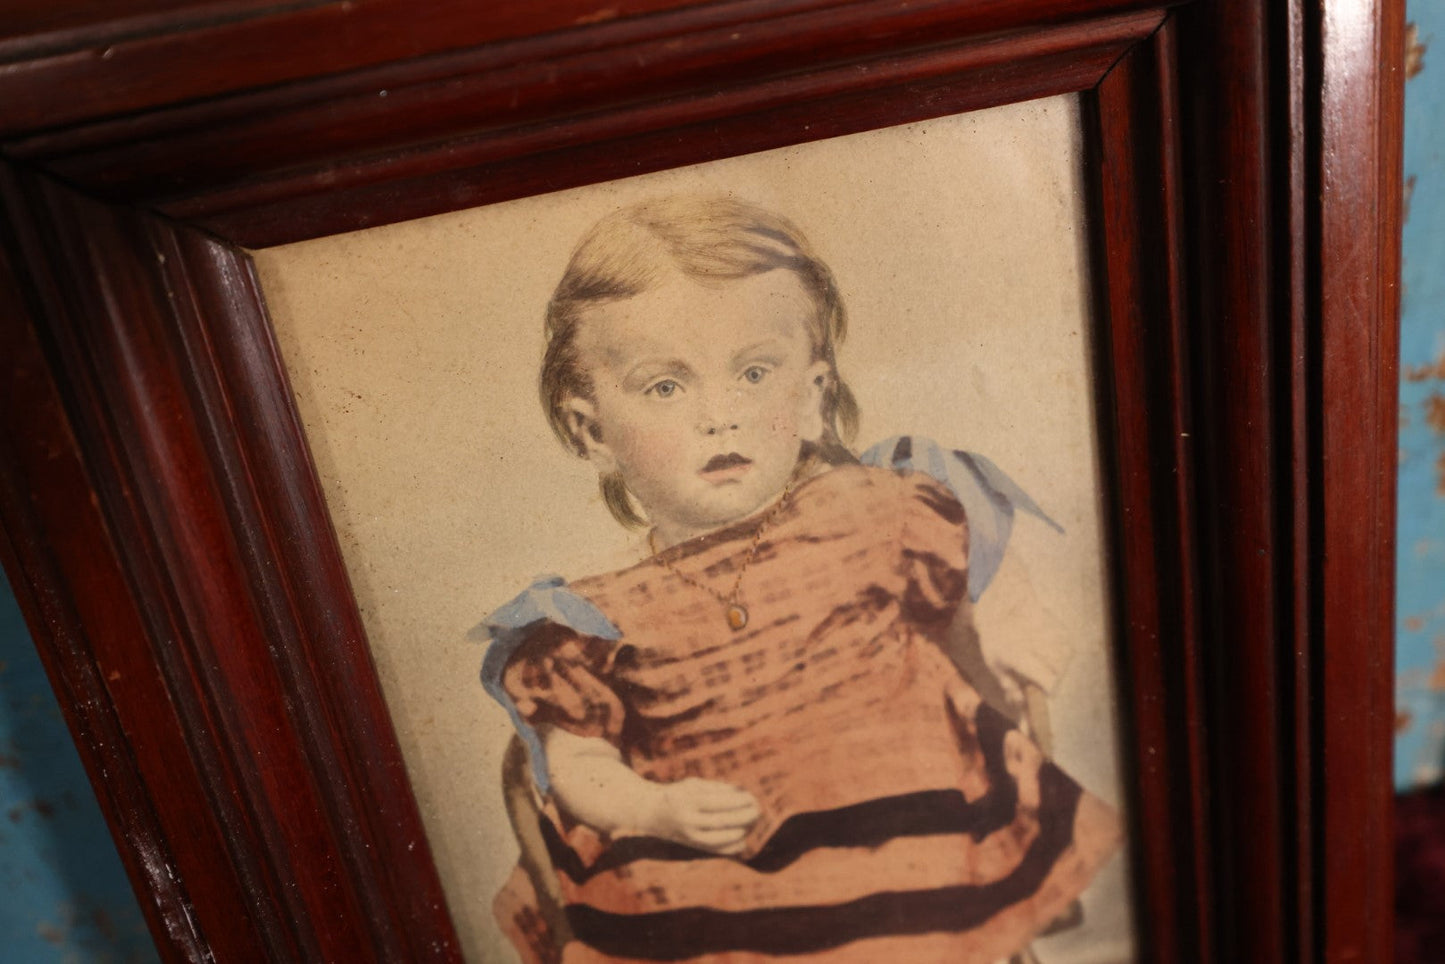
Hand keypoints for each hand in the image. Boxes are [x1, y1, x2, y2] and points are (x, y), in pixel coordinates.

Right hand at [644, 778, 760, 854]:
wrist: (652, 814)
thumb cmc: (679, 794)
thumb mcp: (694, 784)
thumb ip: (717, 789)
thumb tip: (744, 794)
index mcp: (688, 801)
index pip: (718, 803)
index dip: (738, 801)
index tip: (751, 796)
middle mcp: (688, 821)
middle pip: (722, 821)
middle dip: (744, 816)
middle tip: (758, 809)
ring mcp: (690, 836)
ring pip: (721, 838)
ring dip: (741, 830)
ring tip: (754, 822)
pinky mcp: (693, 846)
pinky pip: (717, 850)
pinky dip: (733, 846)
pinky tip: (743, 837)